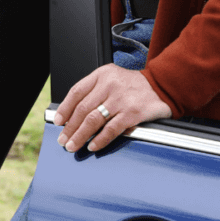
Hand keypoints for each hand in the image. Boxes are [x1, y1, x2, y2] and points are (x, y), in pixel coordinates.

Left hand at [53, 64, 170, 152]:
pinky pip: (111, 129)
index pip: (77, 91)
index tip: (58, 121)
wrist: (161, 86)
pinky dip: (100, 139)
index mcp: (102, 74)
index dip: (65, 108)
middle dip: (70, 127)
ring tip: (73, 145)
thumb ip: (95, 91)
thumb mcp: (112, 78)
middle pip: (83, 108)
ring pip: (94, 120)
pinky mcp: (132, 112)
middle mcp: (109, 84)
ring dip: (80, 135)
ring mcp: (121, 99)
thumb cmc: (134, 85)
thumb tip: (74, 114)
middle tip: (63, 139)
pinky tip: (93, 146)